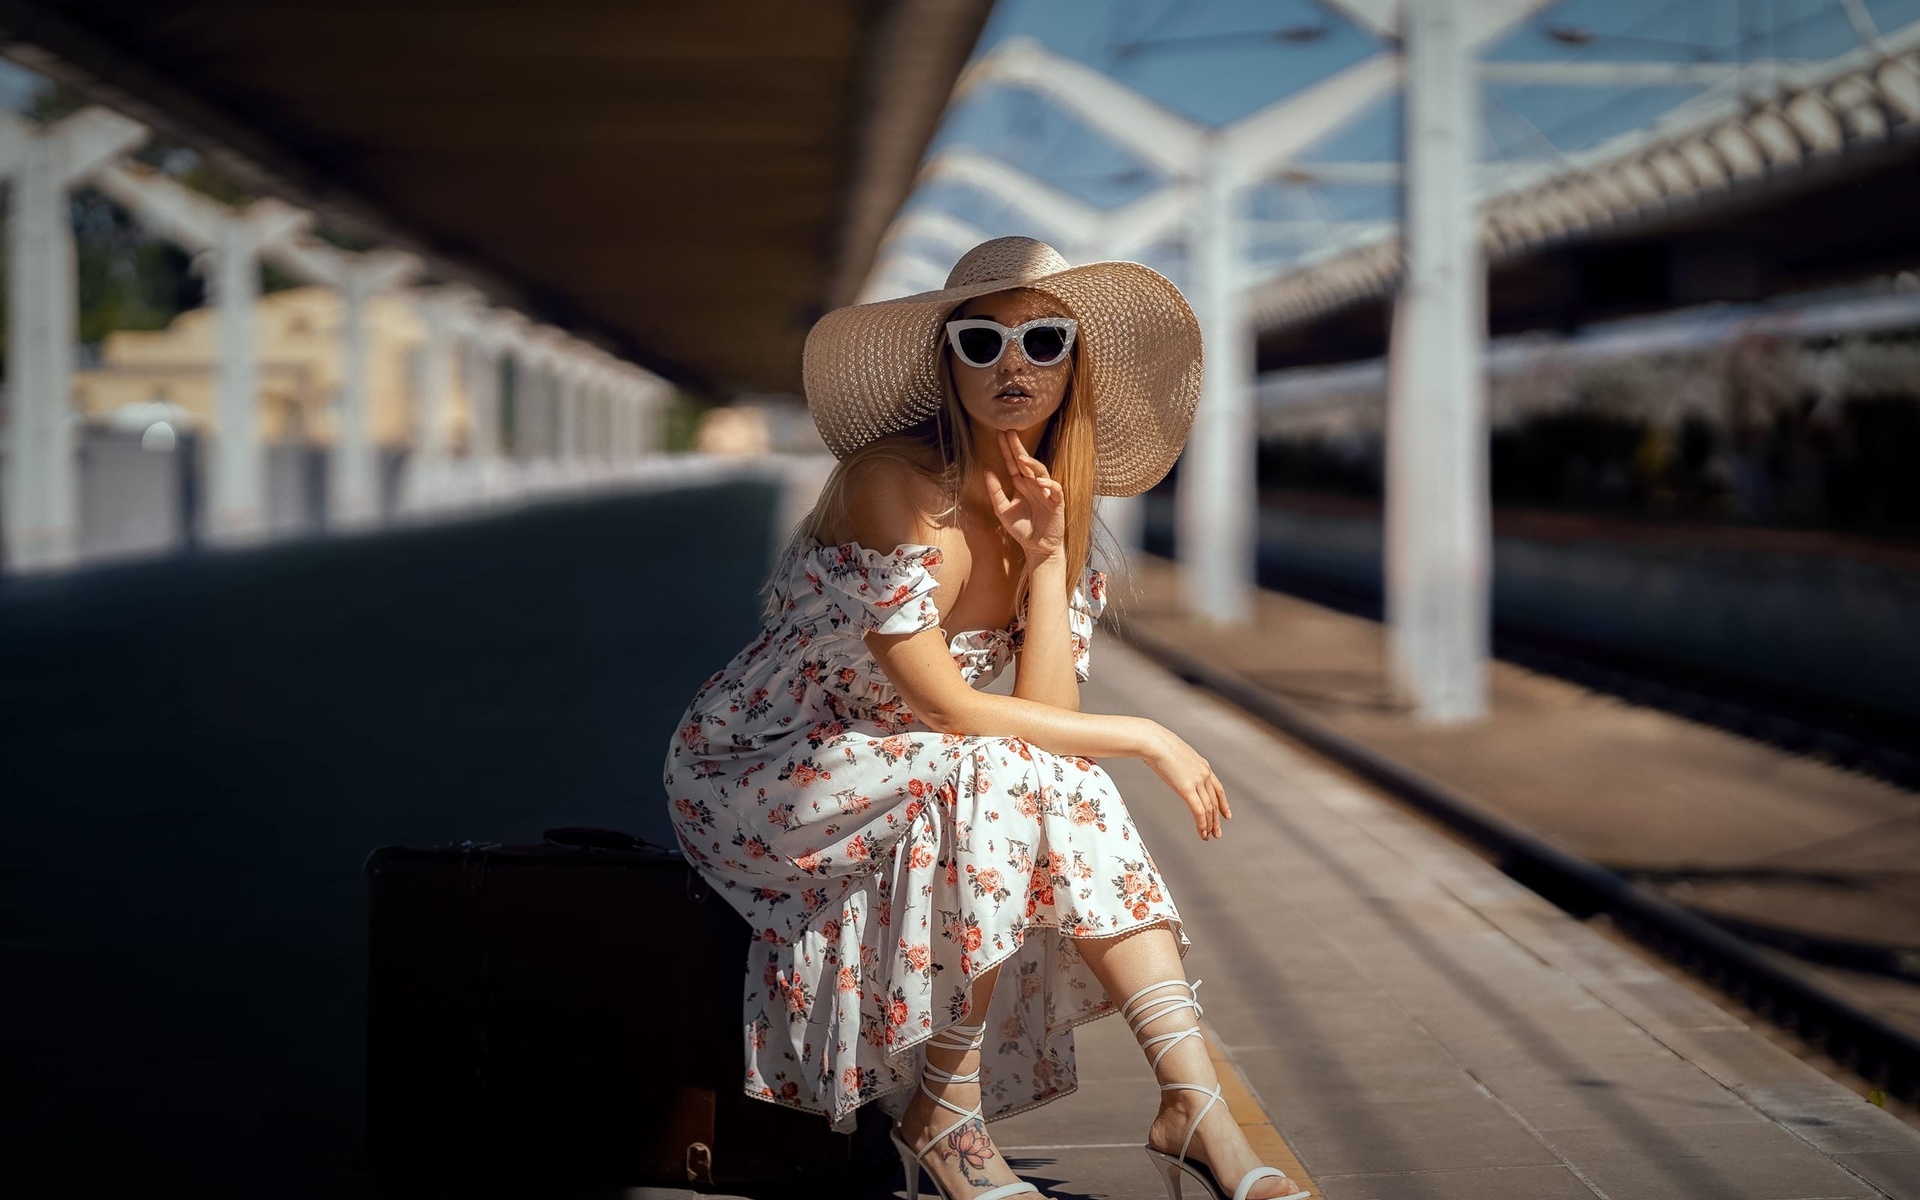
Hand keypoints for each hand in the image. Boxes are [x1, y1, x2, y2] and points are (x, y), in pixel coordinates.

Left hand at [983, 429, 1065, 561]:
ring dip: (1033, 464)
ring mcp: (1046, 492)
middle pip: (1026, 463)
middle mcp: (1034, 485)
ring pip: (1041, 472)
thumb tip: (987, 471)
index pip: (1013, 464)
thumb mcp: (1003, 510)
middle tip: (1010, 432)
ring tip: (1022, 458)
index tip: (1000, 434)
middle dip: (1018, 448)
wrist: (1038, 547)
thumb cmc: (1022, 529)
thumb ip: (995, 492)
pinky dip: (1049, 485)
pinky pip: (1055, 489)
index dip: (1007, 450)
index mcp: (1021, 485)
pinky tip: (1040, 482)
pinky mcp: (1057, 502)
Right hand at [1142, 724, 1231, 840]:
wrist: (1154, 742)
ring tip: (1208, 836)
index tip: (1226, 814)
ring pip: (1209, 808)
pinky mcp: (1188, 789)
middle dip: (1217, 819)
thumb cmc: (1158, 745)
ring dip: (1209, 825)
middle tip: (1217, 832)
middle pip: (1215, 801)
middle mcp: (1204, 774)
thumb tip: (1174, 768)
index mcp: (1203, 765)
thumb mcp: (1176, 755)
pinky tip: (1201, 832)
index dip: (1223, 803)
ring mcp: (1197, 781)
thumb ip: (1181, 765)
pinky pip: (1199, 811)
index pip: (1218, 788)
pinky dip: (1202, 824)